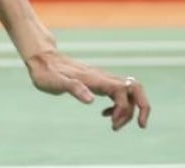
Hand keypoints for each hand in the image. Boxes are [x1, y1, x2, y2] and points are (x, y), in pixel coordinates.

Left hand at [26, 50, 150, 129]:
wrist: (42, 59)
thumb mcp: (55, 82)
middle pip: (135, 89)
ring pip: (129, 92)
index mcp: (95, 79)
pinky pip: (118, 93)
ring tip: (115, 125)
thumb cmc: (46, 72)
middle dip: (142, 107)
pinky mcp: (98, 82)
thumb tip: (91, 100)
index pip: (123, 92)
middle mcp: (102, 77)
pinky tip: (105, 114)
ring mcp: (101, 79)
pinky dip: (119, 106)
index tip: (113, 124)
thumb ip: (73, 88)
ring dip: (129, 110)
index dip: (125, 109)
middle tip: (140, 125)